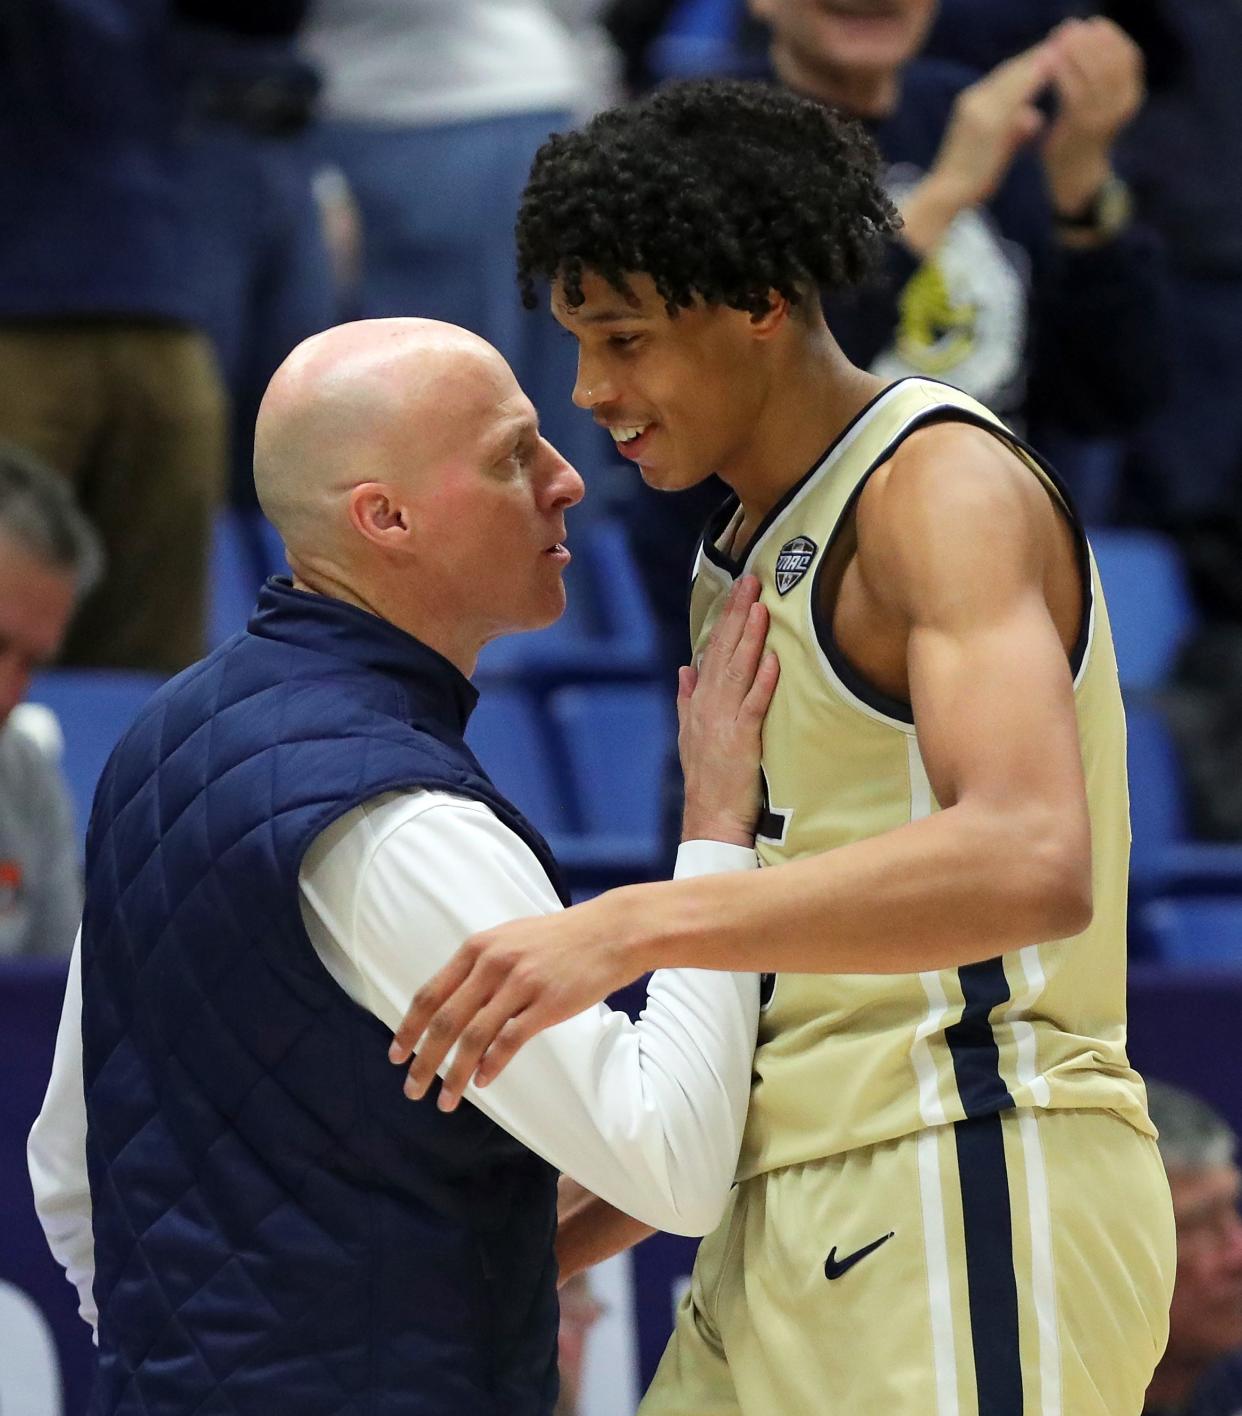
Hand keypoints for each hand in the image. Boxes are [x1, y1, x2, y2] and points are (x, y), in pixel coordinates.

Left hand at [388, 888, 645, 1111]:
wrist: (610, 932)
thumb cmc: (559, 939)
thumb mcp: (509, 939)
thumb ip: (479, 966)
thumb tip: (450, 1003)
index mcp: (478, 948)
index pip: (430, 994)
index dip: (409, 1028)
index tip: (396, 1055)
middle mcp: (493, 964)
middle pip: (445, 1021)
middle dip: (424, 1060)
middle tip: (412, 1089)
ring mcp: (521, 983)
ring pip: (474, 1037)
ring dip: (454, 1073)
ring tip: (445, 1099)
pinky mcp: (548, 1003)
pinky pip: (510, 1040)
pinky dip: (491, 1066)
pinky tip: (482, 1082)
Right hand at [678, 575, 778, 845]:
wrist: (709, 818)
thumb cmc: (708, 779)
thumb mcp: (690, 735)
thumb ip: (687, 699)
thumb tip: (686, 668)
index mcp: (698, 702)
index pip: (712, 650)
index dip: (725, 619)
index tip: (738, 590)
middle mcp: (707, 706)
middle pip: (723, 652)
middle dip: (737, 615)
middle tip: (751, 581)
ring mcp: (722, 722)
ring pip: (737, 670)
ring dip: (749, 637)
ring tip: (760, 606)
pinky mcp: (740, 740)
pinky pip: (753, 705)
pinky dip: (762, 681)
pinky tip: (771, 658)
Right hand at [902, 42, 1055, 254]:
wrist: (948, 194)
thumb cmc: (971, 177)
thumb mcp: (995, 147)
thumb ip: (1014, 129)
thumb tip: (1034, 117)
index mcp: (972, 104)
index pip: (1003, 76)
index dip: (1026, 62)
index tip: (1049, 54)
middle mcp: (973, 100)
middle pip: (1009, 71)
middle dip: (1034, 57)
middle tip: (1060, 46)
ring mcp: (979, 110)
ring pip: (1012, 79)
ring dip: (1035, 64)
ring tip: (1058, 52)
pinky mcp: (987, 123)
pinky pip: (1013, 96)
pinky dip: (1031, 80)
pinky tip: (1048, 71)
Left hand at [1041, 17, 1143, 216]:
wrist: (1075, 176)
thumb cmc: (1081, 134)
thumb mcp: (1098, 102)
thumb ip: (1099, 75)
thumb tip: (1088, 35)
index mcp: (1131, 95)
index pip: (1128, 56)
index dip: (1111, 36)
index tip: (1092, 23)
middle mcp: (1124, 105)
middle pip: (1110, 60)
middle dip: (1089, 40)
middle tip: (1068, 27)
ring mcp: (1105, 117)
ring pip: (1093, 73)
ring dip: (1074, 51)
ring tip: (1057, 39)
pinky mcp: (1083, 127)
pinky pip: (1073, 91)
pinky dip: (1062, 72)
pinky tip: (1048, 61)